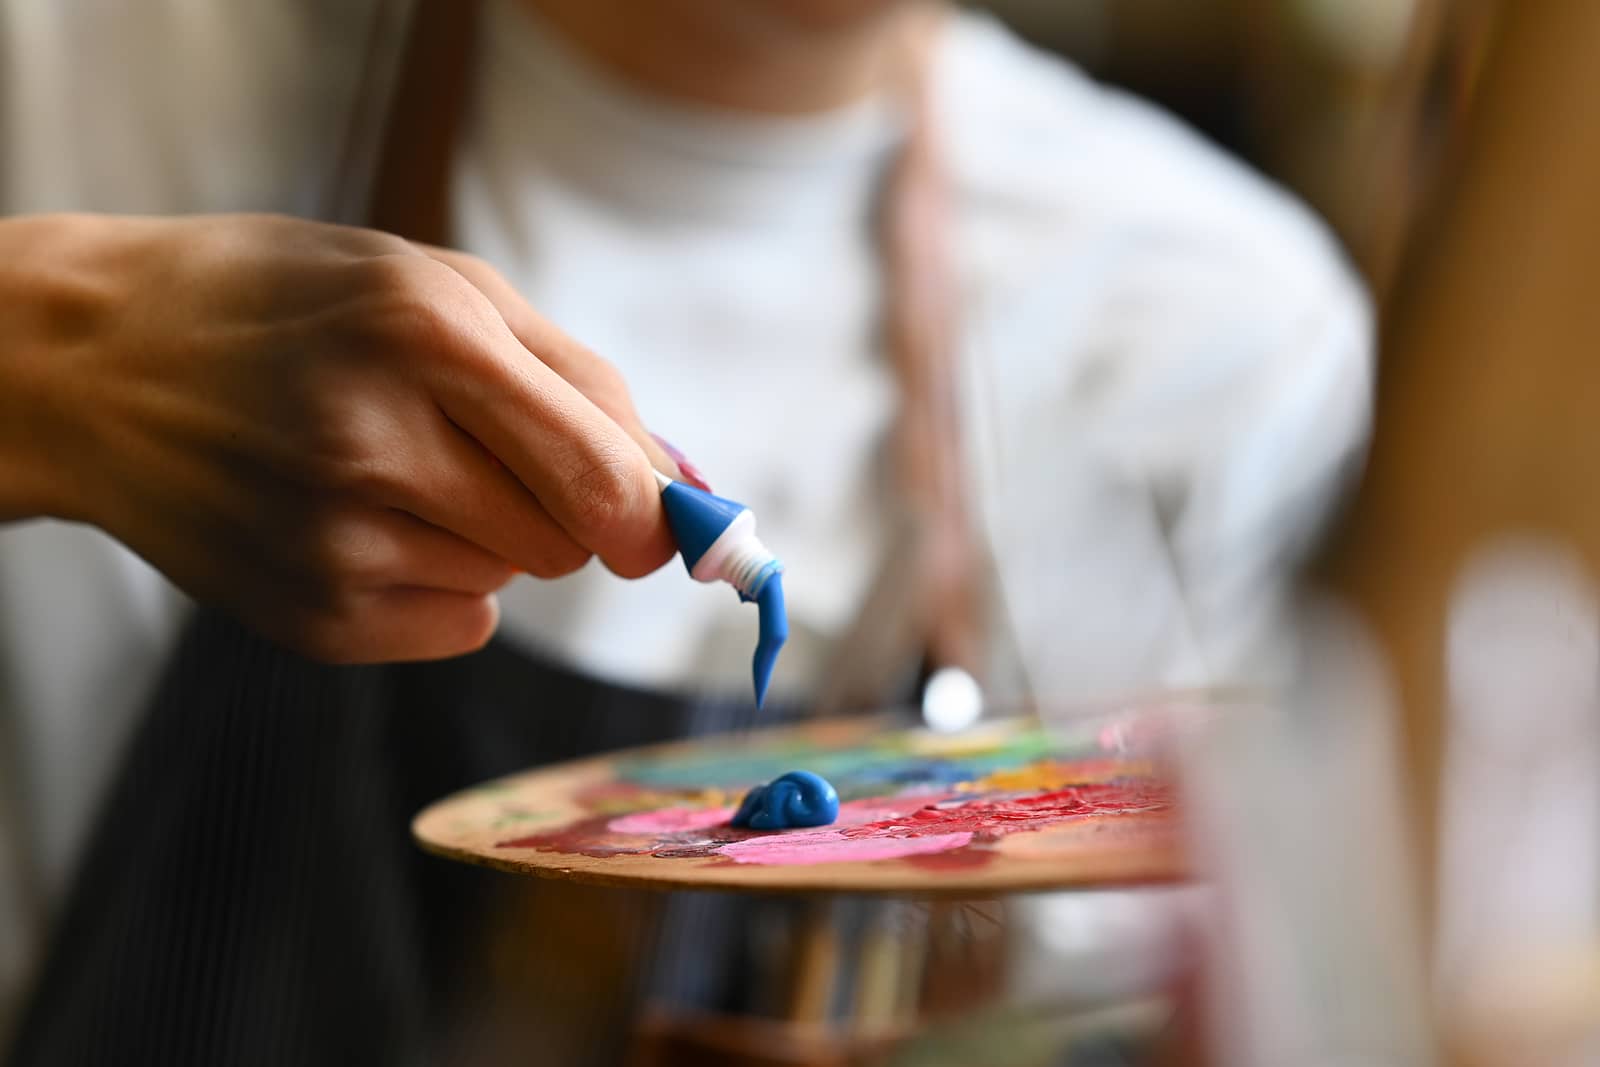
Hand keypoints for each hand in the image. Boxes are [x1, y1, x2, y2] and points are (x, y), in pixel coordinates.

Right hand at [2, 213, 679, 661]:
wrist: (100, 362)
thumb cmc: (300, 307)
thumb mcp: (443, 286)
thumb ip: (581, 384)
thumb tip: (682, 494)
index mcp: (426, 337)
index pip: (599, 479)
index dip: (654, 518)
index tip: (662, 528)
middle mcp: (376, 444)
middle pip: (568, 543)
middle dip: (561, 506)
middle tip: (482, 450)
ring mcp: (331, 540)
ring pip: (511, 579)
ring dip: (488, 534)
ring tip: (389, 469)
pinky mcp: (307, 616)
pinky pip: (456, 626)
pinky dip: (438, 583)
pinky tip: (358, 521)